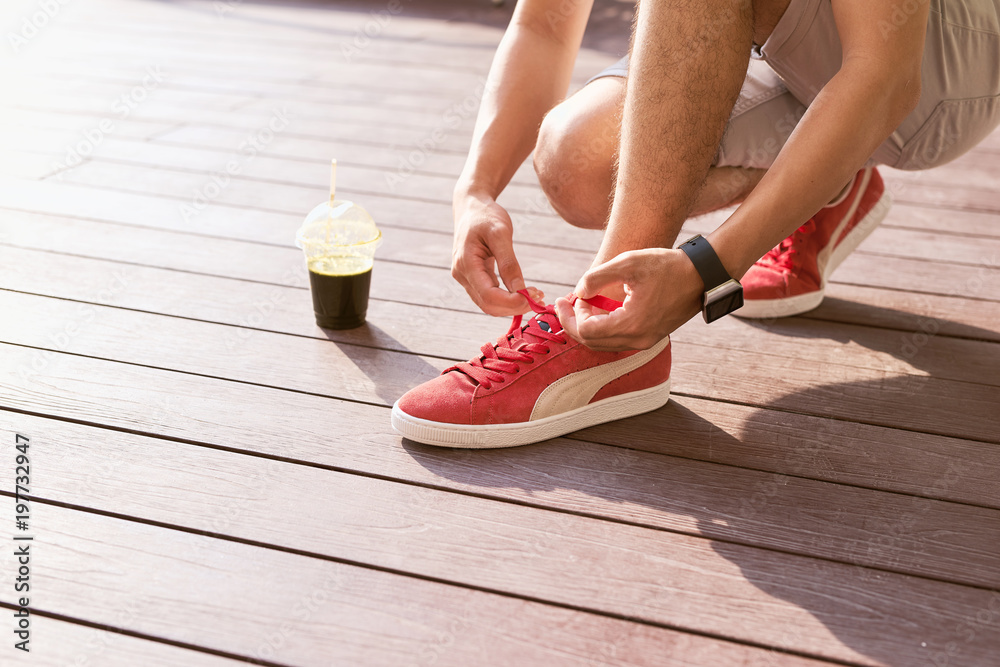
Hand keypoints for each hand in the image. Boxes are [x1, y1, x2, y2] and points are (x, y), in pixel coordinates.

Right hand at [452, 194, 542, 315]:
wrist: (471, 206)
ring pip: (488, 304)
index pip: (489, 295)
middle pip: (488, 305)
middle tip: (539, 299)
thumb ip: (509, 263)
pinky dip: (506, 298)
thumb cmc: (486, 215)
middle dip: (514, 306)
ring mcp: (465, 277)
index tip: (535, 296)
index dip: (512, 302)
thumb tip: (521, 290)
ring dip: (511, 305)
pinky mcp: (472, 277)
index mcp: (466, 263)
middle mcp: (462, 274)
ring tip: (534, 296)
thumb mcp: (501, 234)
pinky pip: (488, 295)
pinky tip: (523, 292)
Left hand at [554, 248, 702, 350]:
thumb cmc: (667, 266)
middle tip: (563, 304)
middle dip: (573, 323)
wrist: (701, 275)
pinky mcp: (649, 337)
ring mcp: (644, 341)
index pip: (587, 331)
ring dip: (587, 327)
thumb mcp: (628, 263)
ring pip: (603, 344)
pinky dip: (602, 328)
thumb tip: (578, 291)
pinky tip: (598, 310)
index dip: (573, 314)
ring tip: (579, 305)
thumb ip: (597, 277)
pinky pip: (617, 340)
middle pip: (591, 342)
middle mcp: (638, 339)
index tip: (573, 296)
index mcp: (632, 324)